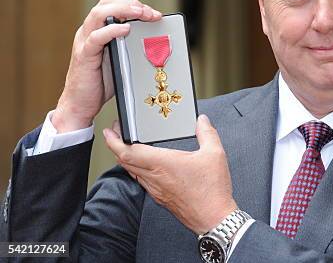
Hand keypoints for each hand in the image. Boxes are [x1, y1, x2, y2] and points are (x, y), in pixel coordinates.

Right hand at [54, 0, 162, 132]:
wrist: (81, 104)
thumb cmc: (101, 82)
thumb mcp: (121, 59)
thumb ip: (131, 46)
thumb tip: (157, 41)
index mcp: (98, 30)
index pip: (113, 4)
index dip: (133, 4)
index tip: (154, 13)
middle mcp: (88, 32)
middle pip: (106, 3)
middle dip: (131, 4)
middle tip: (150, 12)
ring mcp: (84, 42)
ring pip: (98, 14)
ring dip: (122, 10)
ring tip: (140, 13)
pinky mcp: (83, 56)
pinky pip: (95, 38)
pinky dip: (111, 30)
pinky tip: (126, 29)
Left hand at [103, 115, 237, 234]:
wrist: (214, 218)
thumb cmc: (212, 190)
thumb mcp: (215, 153)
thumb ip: (207, 132)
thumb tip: (202, 121)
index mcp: (163, 164)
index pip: (128, 152)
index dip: (114, 141)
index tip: (109, 132)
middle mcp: (155, 178)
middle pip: (125, 162)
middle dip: (116, 146)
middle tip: (116, 134)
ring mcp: (156, 190)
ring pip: (132, 172)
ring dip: (126, 158)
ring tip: (128, 147)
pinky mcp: (160, 198)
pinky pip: (141, 181)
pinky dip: (136, 169)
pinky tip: (145, 166)